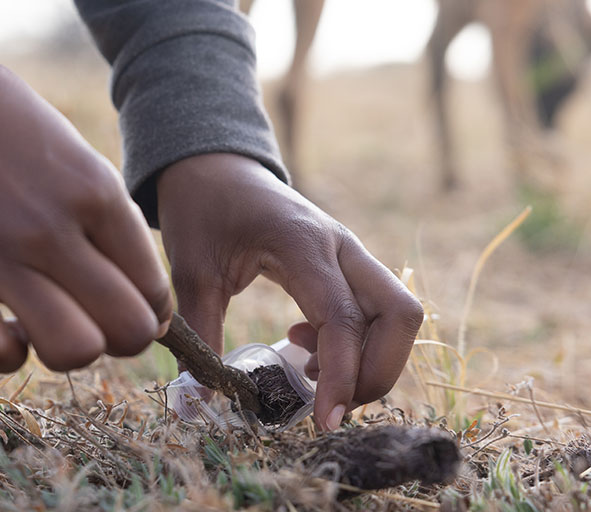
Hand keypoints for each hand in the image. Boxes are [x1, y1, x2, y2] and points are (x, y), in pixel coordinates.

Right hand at [0, 63, 172, 372]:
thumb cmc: (20, 140)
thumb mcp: (85, 166)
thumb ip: (117, 231)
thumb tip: (148, 308)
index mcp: (97, 195)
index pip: (154, 291)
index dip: (151, 311)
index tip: (128, 305)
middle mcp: (52, 228)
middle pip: (126, 330)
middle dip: (123, 337)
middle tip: (99, 320)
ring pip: (71, 351)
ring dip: (71, 349)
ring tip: (53, 321)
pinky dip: (9, 355)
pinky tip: (9, 328)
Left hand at [156, 153, 421, 429]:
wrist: (212, 168)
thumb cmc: (201, 211)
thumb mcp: (190, 270)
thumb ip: (200, 333)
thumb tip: (199, 398)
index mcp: (302, 243)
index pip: (344, 319)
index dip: (341, 376)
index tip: (323, 422)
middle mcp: (340, 245)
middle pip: (400, 315)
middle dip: (376, 372)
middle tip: (326, 403)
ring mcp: (349, 252)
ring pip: (397, 314)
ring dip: (369, 358)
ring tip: (305, 369)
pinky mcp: (346, 262)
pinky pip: (377, 309)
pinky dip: (357, 342)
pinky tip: (304, 344)